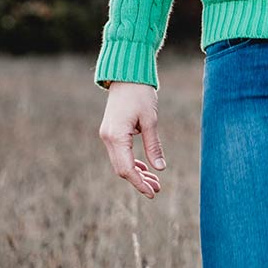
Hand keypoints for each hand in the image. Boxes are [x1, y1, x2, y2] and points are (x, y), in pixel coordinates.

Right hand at [99, 81, 165, 198]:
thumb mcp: (150, 121)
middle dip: (139, 180)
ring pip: (120, 162)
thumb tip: (160, 169)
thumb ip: (153, 146)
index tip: (153, 192)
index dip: (140, 183)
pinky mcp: (111, 132)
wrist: (126, 75)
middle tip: (158, 189)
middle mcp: (108, 138)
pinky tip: (144, 168)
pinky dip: (131, 162)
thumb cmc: (140, 94)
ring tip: (155, 181)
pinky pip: (119, 153)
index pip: (127, 168)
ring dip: (136, 172)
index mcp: (116, 137)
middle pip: (122, 169)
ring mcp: (107, 135)